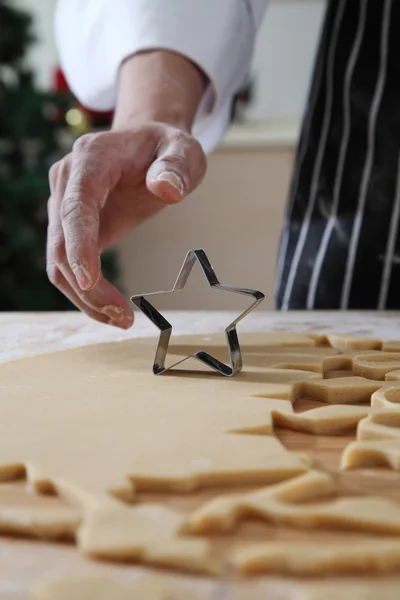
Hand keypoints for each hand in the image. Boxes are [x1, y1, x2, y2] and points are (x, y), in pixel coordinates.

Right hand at [47, 123, 205, 327]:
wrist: (145, 145)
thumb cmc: (164, 147)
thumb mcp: (183, 149)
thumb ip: (176, 166)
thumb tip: (167, 190)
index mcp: (91, 159)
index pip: (76, 205)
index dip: (79, 245)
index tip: (90, 280)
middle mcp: (67, 181)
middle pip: (61, 242)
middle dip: (87, 286)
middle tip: (123, 316)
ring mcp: (64, 204)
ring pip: (58, 261)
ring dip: (84, 297)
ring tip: (121, 319)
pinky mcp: (72, 226)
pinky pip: (69, 264)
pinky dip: (86, 291)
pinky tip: (111, 310)